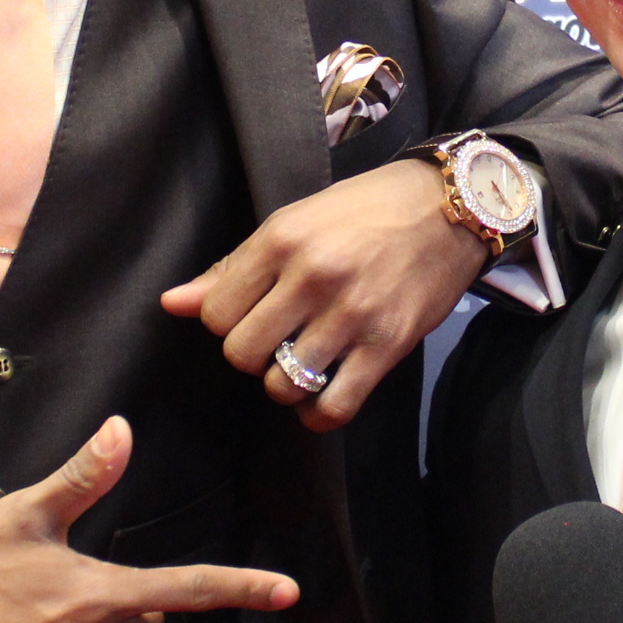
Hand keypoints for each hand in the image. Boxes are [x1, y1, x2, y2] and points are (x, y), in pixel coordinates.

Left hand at [161, 158, 489, 430]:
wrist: (450, 207)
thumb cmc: (365, 210)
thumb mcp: (293, 221)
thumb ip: (232, 267)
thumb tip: (172, 304)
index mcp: (281, 239)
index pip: (215, 314)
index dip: (226, 322)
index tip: (251, 314)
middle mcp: (312, 277)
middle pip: (242, 354)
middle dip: (251, 356)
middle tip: (275, 340)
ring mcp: (351, 314)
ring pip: (282, 385)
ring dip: (286, 383)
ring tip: (302, 362)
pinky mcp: (387, 344)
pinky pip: (334, 406)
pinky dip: (319, 414)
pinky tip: (322, 396)